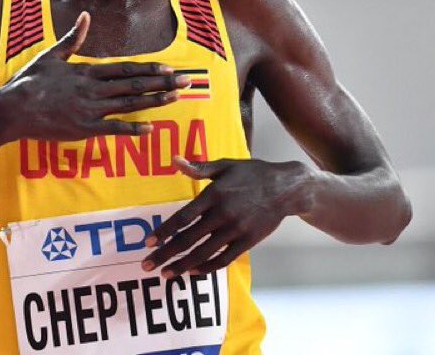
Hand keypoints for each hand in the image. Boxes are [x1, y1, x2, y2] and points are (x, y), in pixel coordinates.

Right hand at [0, 12, 190, 141]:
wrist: (12, 109)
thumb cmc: (29, 81)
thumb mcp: (51, 55)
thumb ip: (73, 37)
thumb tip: (86, 16)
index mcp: (87, 71)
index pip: (125, 69)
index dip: (149, 69)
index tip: (168, 68)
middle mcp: (93, 89)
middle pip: (134, 85)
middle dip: (163, 83)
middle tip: (186, 81)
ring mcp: (90, 110)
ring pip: (129, 104)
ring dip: (155, 101)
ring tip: (176, 97)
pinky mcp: (84, 129)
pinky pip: (113, 129)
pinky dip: (132, 129)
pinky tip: (150, 128)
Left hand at [141, 156, 311, 277]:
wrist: (286, 188)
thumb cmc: (252, 174)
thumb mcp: (225, 165)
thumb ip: (199, 167)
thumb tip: (174, 160)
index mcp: (214, 194)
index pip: (183, 217)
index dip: (164, 231)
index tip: (149, 242)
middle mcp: (222, 214)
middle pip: (188, 239)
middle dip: (166, 254)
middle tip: (147, 265)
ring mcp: (235, 230)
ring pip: (203, 253)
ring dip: (182, 266)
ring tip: (166, 274)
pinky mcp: (247, 242)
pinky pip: (223, 259)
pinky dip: (207, 268)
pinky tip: (192, 272)